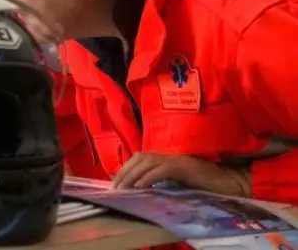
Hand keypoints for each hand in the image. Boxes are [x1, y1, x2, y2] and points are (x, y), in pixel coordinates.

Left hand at [112, 152, 250, 196]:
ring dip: (132, 175)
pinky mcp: (184, 167)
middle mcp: (168, 156)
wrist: (228, 182)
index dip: (126, 168)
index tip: (115, 181)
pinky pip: (162, 170)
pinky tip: (141, 186)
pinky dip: (149, 177)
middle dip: (125, 171)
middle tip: (115, 186)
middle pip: (139, 158)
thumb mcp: (178, 181)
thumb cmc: (204, 184)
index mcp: (166, 158)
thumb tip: (142, 186)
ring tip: (123, 187)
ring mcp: (176, 160)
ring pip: (147, 162)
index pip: (140, 158)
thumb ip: (162, 180)